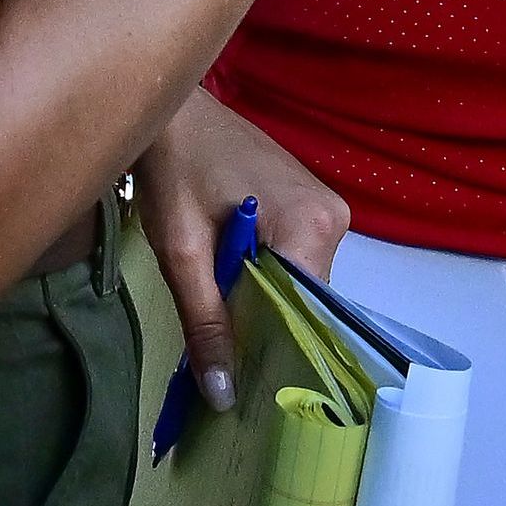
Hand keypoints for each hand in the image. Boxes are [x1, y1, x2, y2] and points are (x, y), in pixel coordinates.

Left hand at [130, 92, 350, 415]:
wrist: (172, 109)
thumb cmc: (173, 169)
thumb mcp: (181, 252)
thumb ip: (206, 323)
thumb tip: (224, 396)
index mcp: (311, 227)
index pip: (308, 314)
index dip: (274, 348)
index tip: (242, 380)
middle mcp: (333, 217)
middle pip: (305, 301)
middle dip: (264, 325)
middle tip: (221, 354)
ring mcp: (325, 207)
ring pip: (298, 282)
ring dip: (261, 300)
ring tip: (221, 315)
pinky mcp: (309, 201)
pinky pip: (294, 258)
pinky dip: (264, 275)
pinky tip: (230, 281)